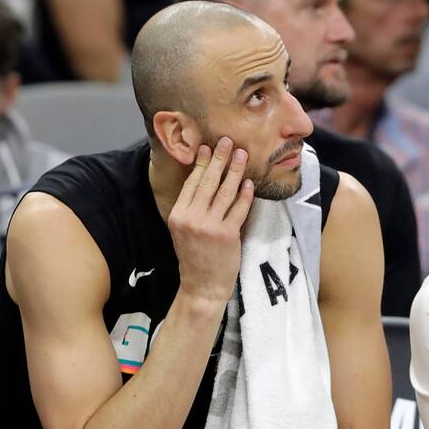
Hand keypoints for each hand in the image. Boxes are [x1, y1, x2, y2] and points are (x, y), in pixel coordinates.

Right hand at [167, 138, 253, 305]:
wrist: (202, 287)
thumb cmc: (194, 258)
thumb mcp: (183, 231)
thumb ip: (191, 208)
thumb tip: (204, 180)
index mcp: (178, 215)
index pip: (192, 183)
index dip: (201, 163)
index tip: (207, 147)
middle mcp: (192, 218)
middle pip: (208, 181)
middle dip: (219, 158)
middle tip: (228, 141)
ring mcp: (210, 227)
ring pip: (225, 191)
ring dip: (235, 170)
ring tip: (242, 154)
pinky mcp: (227, 235)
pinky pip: (239, 208)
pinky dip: (245, 194)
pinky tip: (250, 183)